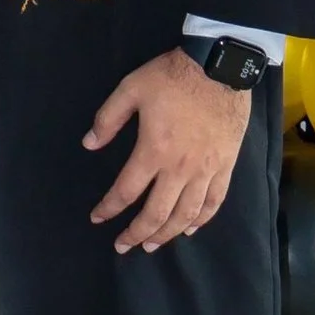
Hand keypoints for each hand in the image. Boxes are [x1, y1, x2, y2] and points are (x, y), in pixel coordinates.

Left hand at [85, 50, 247, 252]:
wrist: (221, 68)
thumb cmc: (172, 77)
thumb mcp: (131, 88)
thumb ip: (108, 118)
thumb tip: (89, 144)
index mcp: (153, 150)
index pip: (126, 190)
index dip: (109, 208)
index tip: (97, 218)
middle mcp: (179, 168)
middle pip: (156, 213)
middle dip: (136, 233)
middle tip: (123, 246)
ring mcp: (206, 170)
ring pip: (185, 215)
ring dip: (167, 234)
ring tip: (151, 246)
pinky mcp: (226, 167)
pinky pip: (214, 202)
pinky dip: (201, 220)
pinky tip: (190, 229)